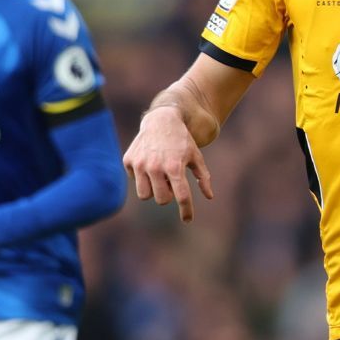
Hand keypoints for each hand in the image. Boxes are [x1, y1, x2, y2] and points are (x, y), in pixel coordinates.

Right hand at [123, 105, 214, 221]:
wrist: (161, 120)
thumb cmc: (182, 140)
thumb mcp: (196, 156)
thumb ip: (203, 177)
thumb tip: (209, 196)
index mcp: (175, 167)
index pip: (182, 197)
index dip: (186, 211)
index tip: (188, 220)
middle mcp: (155, 166)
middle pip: (161, 199)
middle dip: (167, 194)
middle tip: (170, 182)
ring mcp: (140, 163)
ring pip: (144, 195)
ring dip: (152, 189)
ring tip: (158, 176)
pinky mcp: (129, 160)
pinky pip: (134, 179)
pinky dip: (141, 175)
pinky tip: (148, 162)